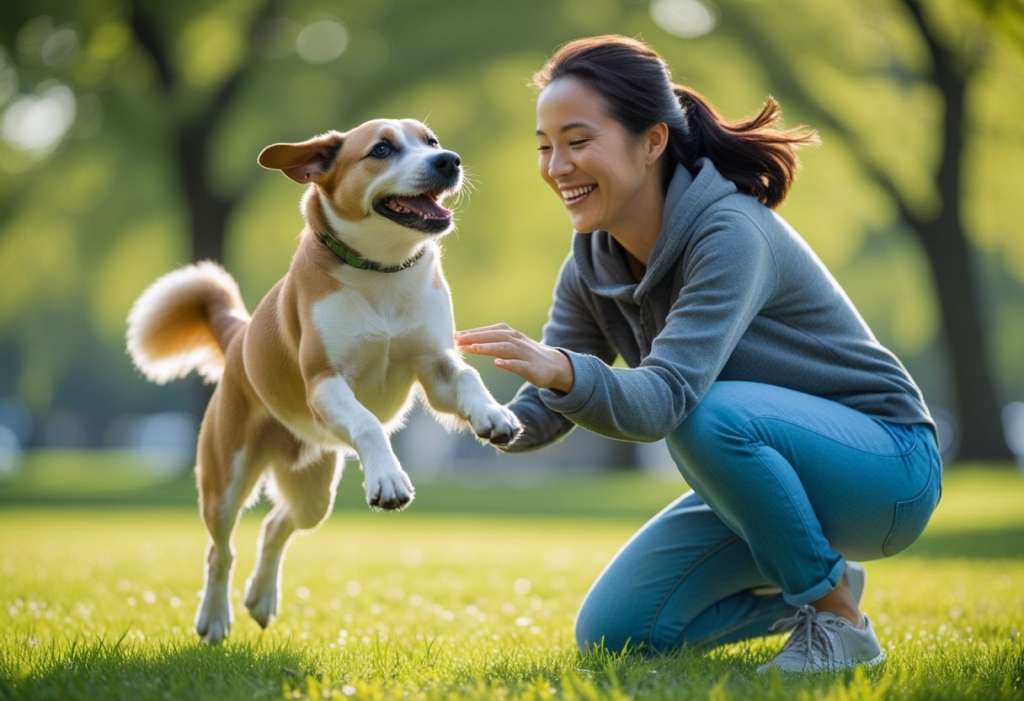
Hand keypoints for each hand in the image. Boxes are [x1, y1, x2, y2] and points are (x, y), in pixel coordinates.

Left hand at [455, 323, 573, 392]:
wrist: (554, 366)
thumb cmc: (526, 355)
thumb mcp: (509, 345)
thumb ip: (492, 342)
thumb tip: (467, 341)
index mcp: (510, 334)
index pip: (488, 332)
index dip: (473, 332)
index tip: (455, 336)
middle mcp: (517, 340)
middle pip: (494, 337)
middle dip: (476, 338)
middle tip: (458, 341)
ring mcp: (525, 354)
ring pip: (505, 348)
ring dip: (488, 347)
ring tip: (473, 349)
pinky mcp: (532, 368)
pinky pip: (519, 365)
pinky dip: (508, 363)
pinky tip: (497, 363)